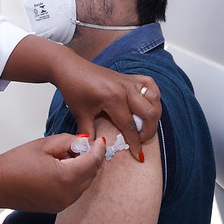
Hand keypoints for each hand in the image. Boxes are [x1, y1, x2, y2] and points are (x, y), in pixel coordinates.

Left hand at [0, 35, 160, 161]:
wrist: (70, 68)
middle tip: (140, 141)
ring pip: (154, 99)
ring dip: (153, 115)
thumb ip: (89, 132)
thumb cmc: (74, 88)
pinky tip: (148, 105)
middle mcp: (125, 88)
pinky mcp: (129, 77)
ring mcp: (129, 81)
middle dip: (148, 132)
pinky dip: (153, 96)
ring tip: (144, 126)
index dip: (135, 143)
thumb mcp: (80, 113)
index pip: (130, 126)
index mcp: (113, 98)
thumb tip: (95, 149)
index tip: (138, 156)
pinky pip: (150, 85)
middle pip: (149, 114)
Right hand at [0, 134, 103, 223]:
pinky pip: (74, 192)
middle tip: (83, 145)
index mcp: (67, 177)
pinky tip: (62, 168)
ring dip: (83, 169)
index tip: (99, 140)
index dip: (98, 149)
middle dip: (91, 159)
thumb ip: (68, 141)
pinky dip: (75, 179)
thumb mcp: (44, 145)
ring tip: (70, 155)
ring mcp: (63, 203)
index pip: (93, 161)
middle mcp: (69, 194)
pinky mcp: (56, 207)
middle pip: (91, 174)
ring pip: (84, 184)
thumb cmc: (15, 162)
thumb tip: (83, 141)